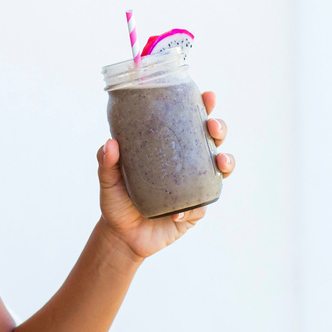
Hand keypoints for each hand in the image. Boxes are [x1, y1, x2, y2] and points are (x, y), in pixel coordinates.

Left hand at [97, 90, 234, 259]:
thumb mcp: (108, 180)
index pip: (189, 122)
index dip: (202, 107)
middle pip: (212, 140)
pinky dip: (194, 207)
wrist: (122, 236)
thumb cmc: (117, 201)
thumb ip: (106, 162)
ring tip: (219, 161)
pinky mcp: (195, 210)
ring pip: (220, 169)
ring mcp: (195, 186)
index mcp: (170, 148)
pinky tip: (180, 211)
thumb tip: (110, 144)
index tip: (208, 96)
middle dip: (219, 129)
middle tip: (213, 126)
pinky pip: (202, 205)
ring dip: (226, 162)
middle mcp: (187, 164)